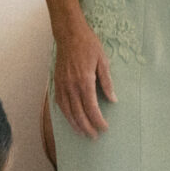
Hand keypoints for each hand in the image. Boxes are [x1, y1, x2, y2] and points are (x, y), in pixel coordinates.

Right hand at [52, 23, 115, 138]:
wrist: (69, 34)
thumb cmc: (88, 45)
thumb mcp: (103, 61)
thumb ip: (107, 82)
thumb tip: (112, 99)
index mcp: (85, 81)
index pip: (92, 108)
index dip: (98, 121)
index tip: (105, 128)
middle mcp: (71, 86)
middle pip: (79, 114)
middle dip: (88, 127)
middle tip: (95, 136)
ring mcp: (62, 85)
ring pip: (68, 112)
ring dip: (75, 125)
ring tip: (83, 133)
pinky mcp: (57, 83)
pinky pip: (60, 104)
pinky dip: (65, 114)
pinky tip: (71, 119)